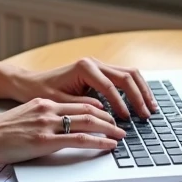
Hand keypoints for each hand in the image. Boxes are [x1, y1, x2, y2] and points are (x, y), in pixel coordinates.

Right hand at [0, 98, 126, 164]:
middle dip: (108, 118)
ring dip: (108, 129)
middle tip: (121, 126)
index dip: (99, 109)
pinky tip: (107, 145)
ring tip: (120, 136)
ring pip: (87, 122)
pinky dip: (97, 142)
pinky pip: (79, 139)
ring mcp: (47, 125)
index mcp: (44, 103)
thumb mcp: (23, 117)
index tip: (109, 115)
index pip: (79, 102)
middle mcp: (48, 110)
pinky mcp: (45, 141)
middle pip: (88, 110)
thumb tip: (56, 127)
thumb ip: (41, 118)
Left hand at [11, 58, 157, 119]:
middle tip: (146, 115)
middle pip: (126, 76)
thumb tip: (103, 114)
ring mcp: (99, 65)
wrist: (30, 82)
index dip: (121, 104)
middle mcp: (94, 63)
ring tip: (151, 108)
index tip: (126, 119)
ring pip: (129, 74)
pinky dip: (136, 88)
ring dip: (142, 90)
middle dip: (138, 96)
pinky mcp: (101, 71)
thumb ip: (81, 107)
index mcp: (84, 68)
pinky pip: (124, 77)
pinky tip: (142, 102)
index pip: (110, 86)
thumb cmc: (42, 91)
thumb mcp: (59, 103)